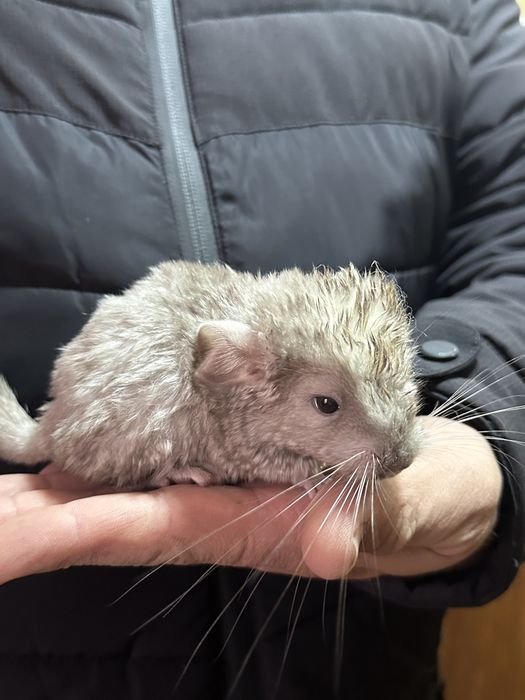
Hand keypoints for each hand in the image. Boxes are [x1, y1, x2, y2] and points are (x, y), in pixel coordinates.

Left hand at [0, 416, 502, 583]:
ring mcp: (211, 479)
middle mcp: (210, 508)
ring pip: (117, 488)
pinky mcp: (221, 449)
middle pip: (105, 518)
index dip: (70, 532)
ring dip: (50, 489)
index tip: (2, 539)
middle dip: (33, 522)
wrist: (413, 477)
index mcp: (241, 528)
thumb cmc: (402, 499)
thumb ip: (361, 528)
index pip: (142, 530)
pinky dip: (97, 453)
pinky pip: (149, 455)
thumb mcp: (391, 513)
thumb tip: (334, 552)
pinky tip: (60, 444)